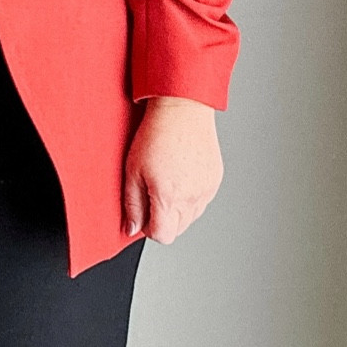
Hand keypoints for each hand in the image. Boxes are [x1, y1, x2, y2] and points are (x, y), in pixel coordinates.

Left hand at [123, 97, 222, 242]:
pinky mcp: (215, 181)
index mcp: (169, 196)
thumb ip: (132, 205)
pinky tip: (181, 177)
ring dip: (177, 210)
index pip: (162, 236)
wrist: (182, 110)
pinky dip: (190, 198)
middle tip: (153, 194)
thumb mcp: (132, 171)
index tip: (143, 214)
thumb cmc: (156, 135)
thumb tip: (131, 229)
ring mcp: (206, 190)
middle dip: (163, 220)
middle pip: (177, 230)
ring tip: (168, 183)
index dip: (149, 229)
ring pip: (190, 218)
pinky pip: (202, 203)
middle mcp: (192, 197)